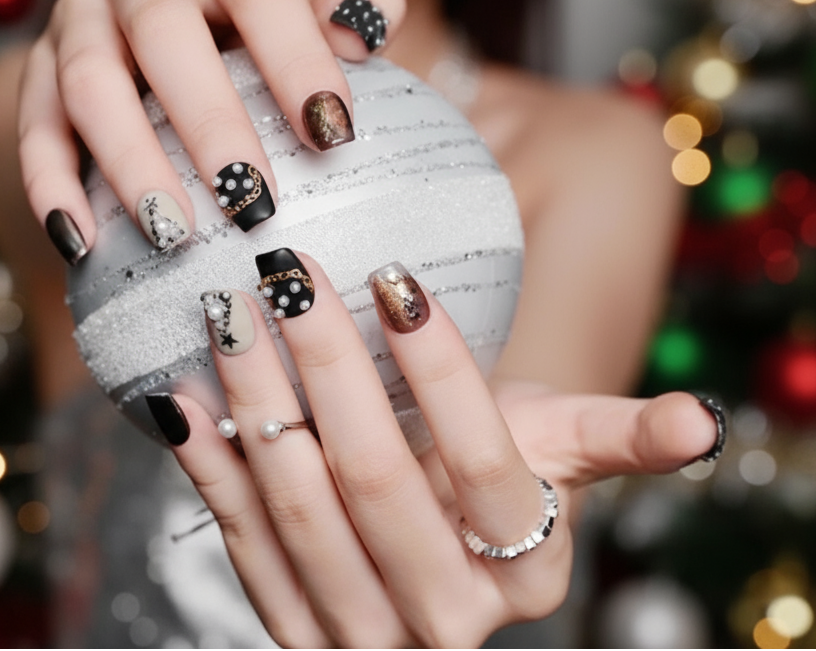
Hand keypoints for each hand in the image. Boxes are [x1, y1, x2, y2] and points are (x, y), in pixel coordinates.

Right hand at [17, 0, 403, 260]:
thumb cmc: (248, 2)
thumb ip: (343, 3)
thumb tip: (361, 28)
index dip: (295, 56)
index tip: (332, 130)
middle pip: (163, 32)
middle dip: (207, 122)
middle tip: (250, 202)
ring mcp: (79, 15)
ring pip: (88, 81)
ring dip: (128, 161)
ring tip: (172, 233)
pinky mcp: (40, 65)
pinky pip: (34, 123)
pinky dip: (49, 184)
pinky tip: (80, 243)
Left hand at [146, 250, 721, 646]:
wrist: (429, 565)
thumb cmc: (492, 489)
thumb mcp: (557, 460)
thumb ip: (617, 438)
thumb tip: (703, 424)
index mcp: (526, 568)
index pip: (487, 459)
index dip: (442, 368)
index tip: (395, 277)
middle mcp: (448, 616)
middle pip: (376, 480)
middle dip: (327, 366)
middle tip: (288, 273)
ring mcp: (362, 633)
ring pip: (298, 510)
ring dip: (257, 403)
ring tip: (231, 314)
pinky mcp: (291, 628)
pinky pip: (241, 541)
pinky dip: (209, 465)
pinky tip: (184, 393)